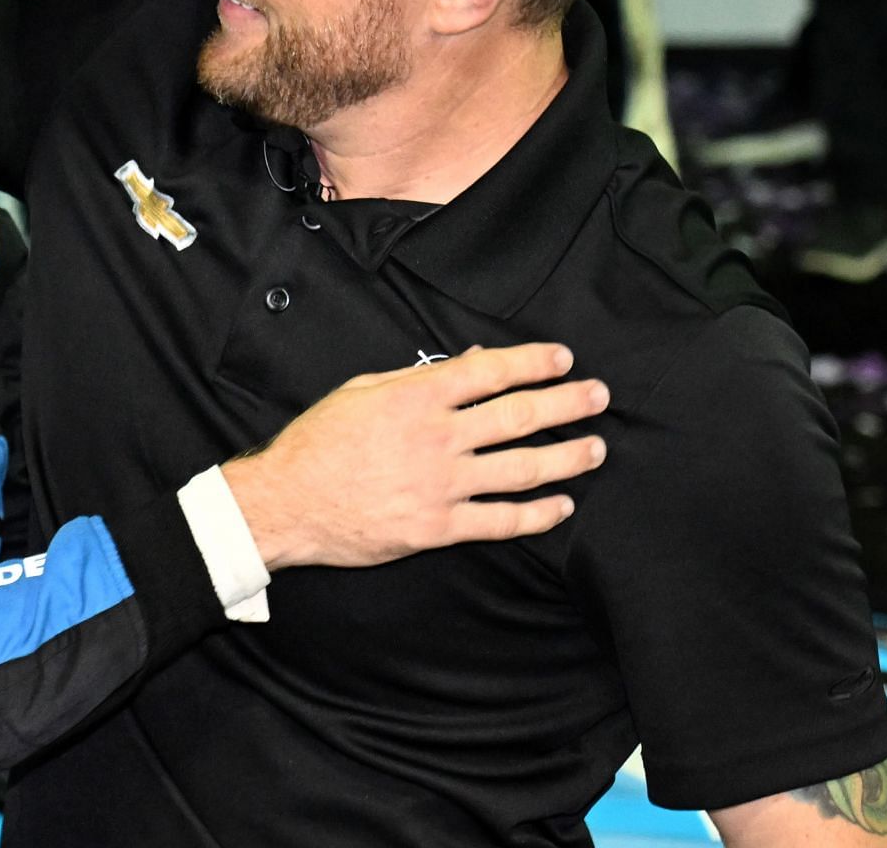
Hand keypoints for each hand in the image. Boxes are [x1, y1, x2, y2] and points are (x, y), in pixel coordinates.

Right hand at [224, 344, 607, 569]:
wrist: (288, 502)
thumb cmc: (319, 442)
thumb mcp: (362, 391)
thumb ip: (417, 376)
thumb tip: (469, 362)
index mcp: (417, 397)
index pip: (490, 372)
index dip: (533, 363)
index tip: (564, 359)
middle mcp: (437, 438)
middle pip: (518, 416)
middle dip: (566, 404)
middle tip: (599, 397)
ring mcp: (441, 485)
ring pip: (521, 468)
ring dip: (566, 457)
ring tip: (595, 449)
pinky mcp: (438, 527)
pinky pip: (500, 521)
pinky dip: (536, 514)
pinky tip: (560, 506)